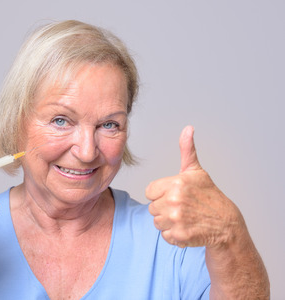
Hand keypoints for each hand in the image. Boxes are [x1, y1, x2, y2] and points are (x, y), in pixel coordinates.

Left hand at [145, 126, 243, 247]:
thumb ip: (187, 150)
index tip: (175, 194)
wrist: (226, 224)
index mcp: (175, 184)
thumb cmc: (208, 196)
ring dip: (168, 222)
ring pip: (157, 222)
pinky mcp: (179, 235)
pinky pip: (164, 235)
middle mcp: (174, 201)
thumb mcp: (196, 171)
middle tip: (183, 207)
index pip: (149, 191)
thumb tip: (188, 128)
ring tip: (185, 217)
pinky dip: (174, 235)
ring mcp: (176, 219)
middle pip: (152, 208)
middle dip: (164, 208)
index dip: (160, 193)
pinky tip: (187, 228)